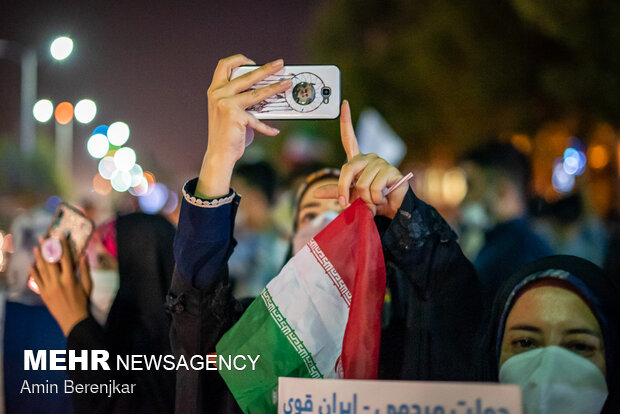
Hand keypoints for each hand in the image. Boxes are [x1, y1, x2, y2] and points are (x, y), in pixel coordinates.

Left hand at [30, 235, 91, 335]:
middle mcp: (58, 281)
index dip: (63, 245)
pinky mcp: (43, 293)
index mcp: (70, 278)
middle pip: (51, 261)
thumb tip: (83, 255)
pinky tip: (32, 264)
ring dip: (38, 257)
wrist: (73, 319)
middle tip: (43, 238)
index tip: (60, 236)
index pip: (65, 258)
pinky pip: (37, 280)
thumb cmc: (83, 301)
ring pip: (42, 269)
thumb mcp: (88, 285)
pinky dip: (34, 272)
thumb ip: (85, 270)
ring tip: (36, 247)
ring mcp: (49, 287)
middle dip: (47, 248)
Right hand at [197, 54, 291, 197]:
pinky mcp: (236, 117)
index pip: (224, 65)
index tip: (254, 62)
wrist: (218, 153)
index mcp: (215, 90)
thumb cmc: (226, 132)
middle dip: (266, 68)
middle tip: (280, 64)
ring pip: (257, 93)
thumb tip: (264, 89)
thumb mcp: (229, 110)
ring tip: (287, 84)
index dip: (239, 60)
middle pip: (247, 76)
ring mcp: (226, 105)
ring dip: (275, 88)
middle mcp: (219, 94)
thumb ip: (240, 98)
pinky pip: (258, 120)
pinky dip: (267, 128)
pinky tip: (275, 131)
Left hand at [314, 100, 407, 218]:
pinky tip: (383, 198)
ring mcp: (380, 163)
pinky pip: (374, 189)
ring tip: (374, 200)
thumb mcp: (351, 196)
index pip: (349, 138)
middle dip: (344, 190)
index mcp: (358, 161)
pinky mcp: (390, 171)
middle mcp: (369, 158)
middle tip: (347, 204)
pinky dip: (375, 200)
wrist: (392, 209)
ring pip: (361, 184)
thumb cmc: (371, 200)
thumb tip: (316, 193)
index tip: (344, 103)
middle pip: (347, 169)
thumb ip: (336, 192)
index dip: (346, 121)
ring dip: (365, 199)